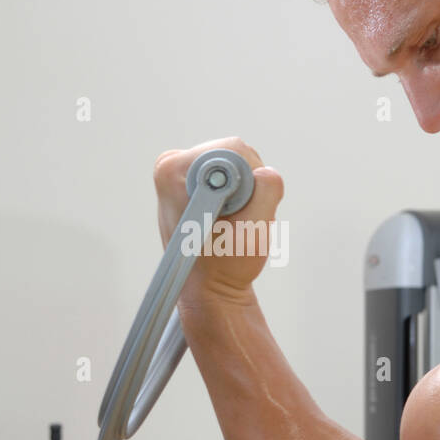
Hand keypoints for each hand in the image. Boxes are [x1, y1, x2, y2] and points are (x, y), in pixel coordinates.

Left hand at [153, 137, 284, 304]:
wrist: (211, 289)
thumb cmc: (224, 266)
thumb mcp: (252, 233)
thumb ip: (265, 194)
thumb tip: (267, 171)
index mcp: (172, 171)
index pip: (232, 150)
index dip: (249, 180)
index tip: (238, 211)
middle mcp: (172, 166)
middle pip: (235, 153)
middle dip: (249, 186)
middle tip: (239, 219)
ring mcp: (182, 173)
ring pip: (238, 164)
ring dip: (248, 192)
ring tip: (235, 223)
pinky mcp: (196, 181)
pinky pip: (235, 174)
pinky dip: (243, 195)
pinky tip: (233, 219)